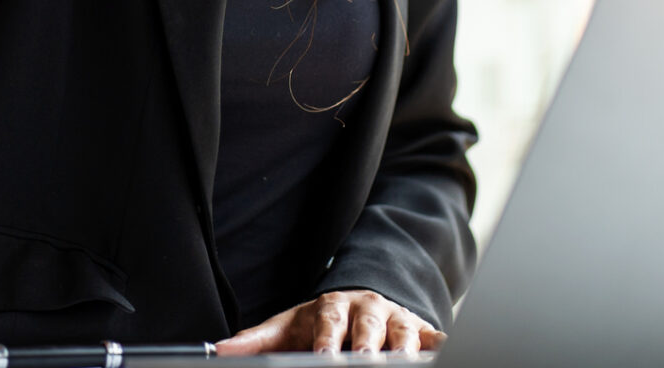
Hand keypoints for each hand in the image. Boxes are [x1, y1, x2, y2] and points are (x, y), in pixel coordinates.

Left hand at [214, 289, 444, 355]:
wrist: (360, 302)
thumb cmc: (321, 323)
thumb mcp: (288, 327)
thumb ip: (257, 341)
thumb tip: (220, 349)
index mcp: (334, 307)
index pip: (331, 322)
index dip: (329, 339)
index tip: (324, 355)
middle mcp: (368, 309)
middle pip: (370, 326)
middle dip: (369, 344)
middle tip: (366, 360)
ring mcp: (397, 319)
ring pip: (404, 331)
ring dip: (404, 347)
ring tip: (401, 362)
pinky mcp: (422, 330)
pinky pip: (435, 337)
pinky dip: (439, 345)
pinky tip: (442, 353)